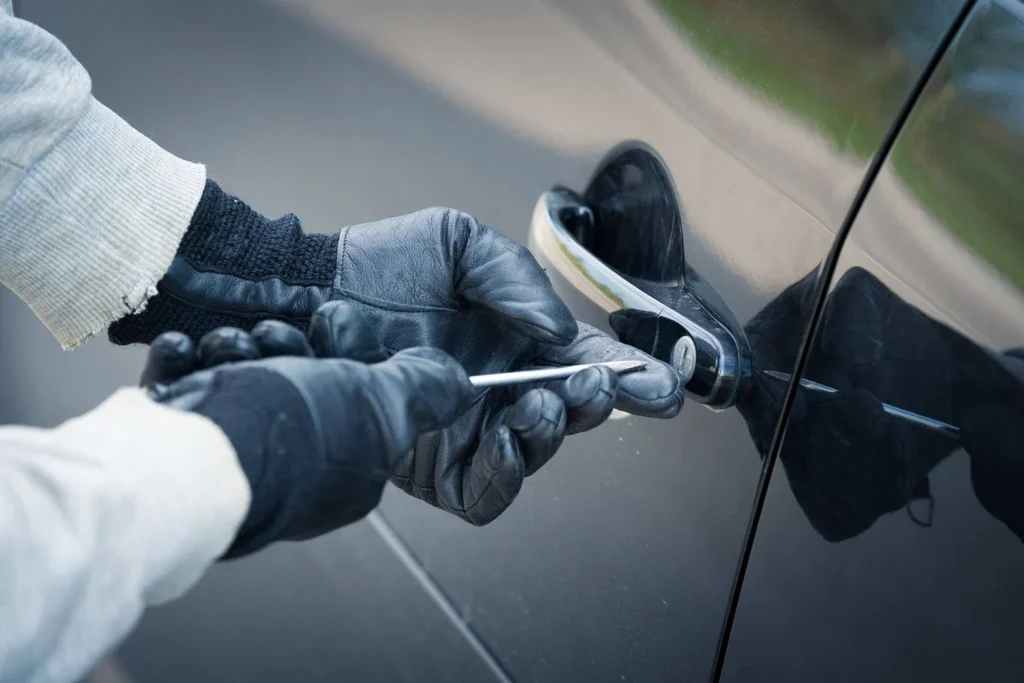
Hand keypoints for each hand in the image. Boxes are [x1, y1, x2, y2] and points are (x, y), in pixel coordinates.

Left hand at [144, 301, 683, 524]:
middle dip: (593, 404)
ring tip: (541, 405)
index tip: (664, 387)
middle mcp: (502, 389)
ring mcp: (470, 429)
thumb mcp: (459, 243)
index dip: (631, 379)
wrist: (308, 294)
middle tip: (591, 384)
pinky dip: (505, 477)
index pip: (586, 365)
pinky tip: (503, 441)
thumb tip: (558, 331)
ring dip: (552, 435)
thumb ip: (515, 280)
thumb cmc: (381, 264)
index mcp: (518, 340)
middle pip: (571, 416)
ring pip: (534, 455)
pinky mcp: (433, 464)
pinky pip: (484, 493)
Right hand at [146, 312, 473, 557]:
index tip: (334, 323)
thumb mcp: (382, 402)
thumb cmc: (292, 431)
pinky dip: (184, 363)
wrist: (191, 454)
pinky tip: (186, 353)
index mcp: (344, 466)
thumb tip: (457, 382)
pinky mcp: (175, 439)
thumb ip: (423, 388)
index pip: (359, 394)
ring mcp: (230, 455)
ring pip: (240, 376)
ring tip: (230, 349)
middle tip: (278, 336)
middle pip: (297, 380)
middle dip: (287, 345)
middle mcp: (289, 467)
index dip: (349, 349)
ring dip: (235, 349)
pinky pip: (183, 385)